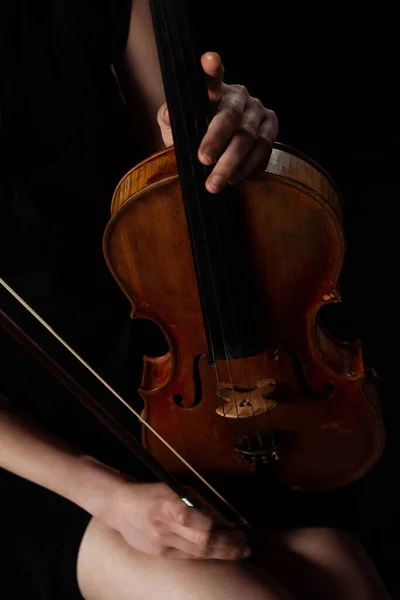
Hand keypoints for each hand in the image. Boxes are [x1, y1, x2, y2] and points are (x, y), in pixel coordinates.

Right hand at [100, 480, 250, 559]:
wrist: (119, 506)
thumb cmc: (151, 493)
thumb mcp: (174, 488)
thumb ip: (197, 502)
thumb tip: (222, 518)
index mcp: (166, 504)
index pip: (194, 519)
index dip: (216, 525)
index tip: (235, 526)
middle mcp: (163, 526)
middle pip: (200, 541)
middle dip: (227, 544)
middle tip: (246, 543)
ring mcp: (160, 543)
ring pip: (197, 553)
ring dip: (222, 553)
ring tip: (241, 550)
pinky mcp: (159, 555)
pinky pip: (187, 556)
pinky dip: (206, 554)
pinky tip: (219, 552)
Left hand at [157, 51, 277, 192]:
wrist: (220, 150)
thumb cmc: (195, 134)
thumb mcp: (177, 126)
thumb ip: (169, 118)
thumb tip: (168, 115)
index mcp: (214, 89)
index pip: (211, 76)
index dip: (211, 68)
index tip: (209, 59)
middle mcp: (238, 96)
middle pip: (230, 115)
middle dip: (216, 139)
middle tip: (204, 159)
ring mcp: (257, 111)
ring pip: (247, 137)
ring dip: (230, 163)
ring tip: (214, 184)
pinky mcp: (272, 126)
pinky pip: (263, 148)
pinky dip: (247, 167)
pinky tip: (234, 179)